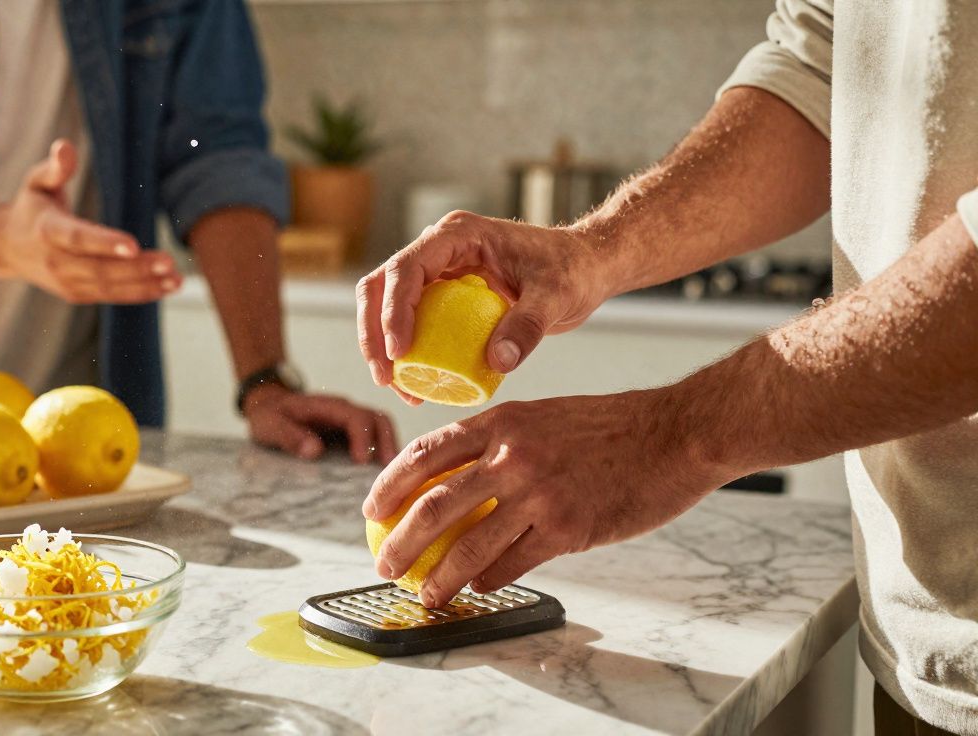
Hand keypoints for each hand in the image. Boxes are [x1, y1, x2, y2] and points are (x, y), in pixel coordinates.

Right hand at [0, 138, 180, 303]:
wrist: (7, 247)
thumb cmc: (31, 207)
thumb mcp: (37, 182)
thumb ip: (55, 167)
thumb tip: (65, 146)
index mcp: (47, 230)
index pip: (78, 238)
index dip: (105, 243)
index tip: (133, 244)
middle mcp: (56, 262)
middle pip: (100, 268)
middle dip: (137, 268)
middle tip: (168, 262)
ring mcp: (66, 282)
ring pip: (109, 287)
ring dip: (145, 285)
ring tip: (175, 279)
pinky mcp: (77, 294)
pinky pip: (111, 296)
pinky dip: (140, 293)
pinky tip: (166, 287)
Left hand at [244, 384, 398, 464]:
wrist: (268, 406)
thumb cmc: (269, 415)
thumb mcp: (270, 424)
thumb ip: (289, 435)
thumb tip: (315, 451)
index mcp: (328, 407)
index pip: (355, 417)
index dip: (363, 438)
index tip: (362, 462)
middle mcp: (344, 411)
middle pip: (377, 420)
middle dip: (386, 443)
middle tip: (390, 472)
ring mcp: (349, 421)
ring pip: (380, 429)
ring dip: (388, 449)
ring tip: (392, 477)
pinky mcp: (350, 434)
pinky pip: (373, 440)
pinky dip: (381, 454)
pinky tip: (382, 477)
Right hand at [356, 211, 615, 403]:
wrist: (584, 266)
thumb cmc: (572, 270)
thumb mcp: (556, 297)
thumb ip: (528, 326)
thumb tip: (497, 362)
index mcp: (458, 235)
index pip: (407, 268)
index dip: (394, 311)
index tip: (400, 353)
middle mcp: (439, 247)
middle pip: (381, 284)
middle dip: (373, 332)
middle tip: (385, 377)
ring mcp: (438, 269)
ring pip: (385, 302)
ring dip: (380, 344)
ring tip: (397, 387)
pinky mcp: (442, 293)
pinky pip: (409, 319)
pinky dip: (403, 350)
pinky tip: (415, 384)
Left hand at [361, 390, 735, 607]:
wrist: (674, 434)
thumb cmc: (612, 427)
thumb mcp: (544, 416)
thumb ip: (500, 441)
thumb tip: (456, 475)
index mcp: (502, 421)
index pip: (426, 452)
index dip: (390, 484)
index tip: (372, 507)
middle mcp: (513, 454)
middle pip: (435, 505)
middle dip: (400, 541)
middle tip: (384, 563)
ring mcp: (539, 493)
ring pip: (470, 544)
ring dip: (440, 577)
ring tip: (426, 595)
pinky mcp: (568, 528)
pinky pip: (515, 562)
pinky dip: (491, 580)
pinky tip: (479, 588)